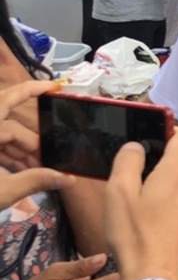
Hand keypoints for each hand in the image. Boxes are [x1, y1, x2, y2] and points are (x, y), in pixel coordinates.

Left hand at [0, 80, 75, 206]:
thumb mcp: (2, 191)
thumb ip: (35, 181)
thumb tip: (68, 179)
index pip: (9, 98)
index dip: (32, 90)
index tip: (55, 88)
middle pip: (10, 125)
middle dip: (31, 143)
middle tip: (48, 162)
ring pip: (0, 137)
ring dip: (18, 153)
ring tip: (34, 173)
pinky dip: (4, 156)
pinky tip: (18, 173)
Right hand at [104, 129, 177, 279]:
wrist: (154, 279)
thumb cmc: (135, 236)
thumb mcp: (119, 191)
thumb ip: (128, 160)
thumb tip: (136, 147)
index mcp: (177, 174)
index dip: (168, 131)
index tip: (149, 137)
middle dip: (163, 156)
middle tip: (137, 168)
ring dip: (166, 179)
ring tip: (140, 193)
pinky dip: (170, 198)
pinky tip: (150, 213)